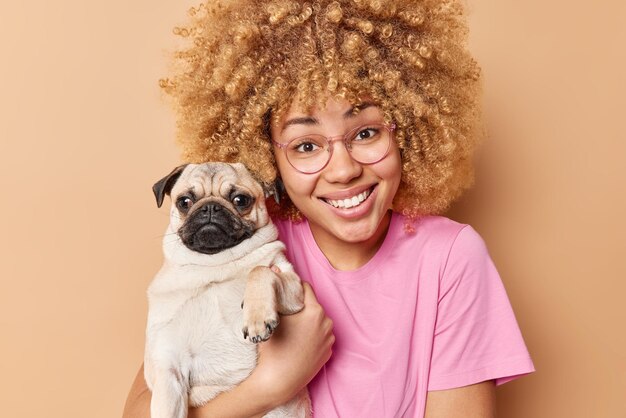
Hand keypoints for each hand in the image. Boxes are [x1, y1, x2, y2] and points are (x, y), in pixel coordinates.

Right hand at [252, 281, 333, 404]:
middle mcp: (326, 322)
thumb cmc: (273, 348)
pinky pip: (320, 336)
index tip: (285, 293)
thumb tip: (275, 268)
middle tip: (285, 314)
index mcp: (314, 311)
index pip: (306, 288)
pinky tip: (299, 343)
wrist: (278, 381)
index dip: (293, 288)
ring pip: (318, 321)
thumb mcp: (272, 317)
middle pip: (313, 305)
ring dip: (308, 322)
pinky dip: (312, 336)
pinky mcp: (329, 352)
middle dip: (301, 307)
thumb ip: (276, 291)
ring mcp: (329, 339)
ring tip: (292, 331)